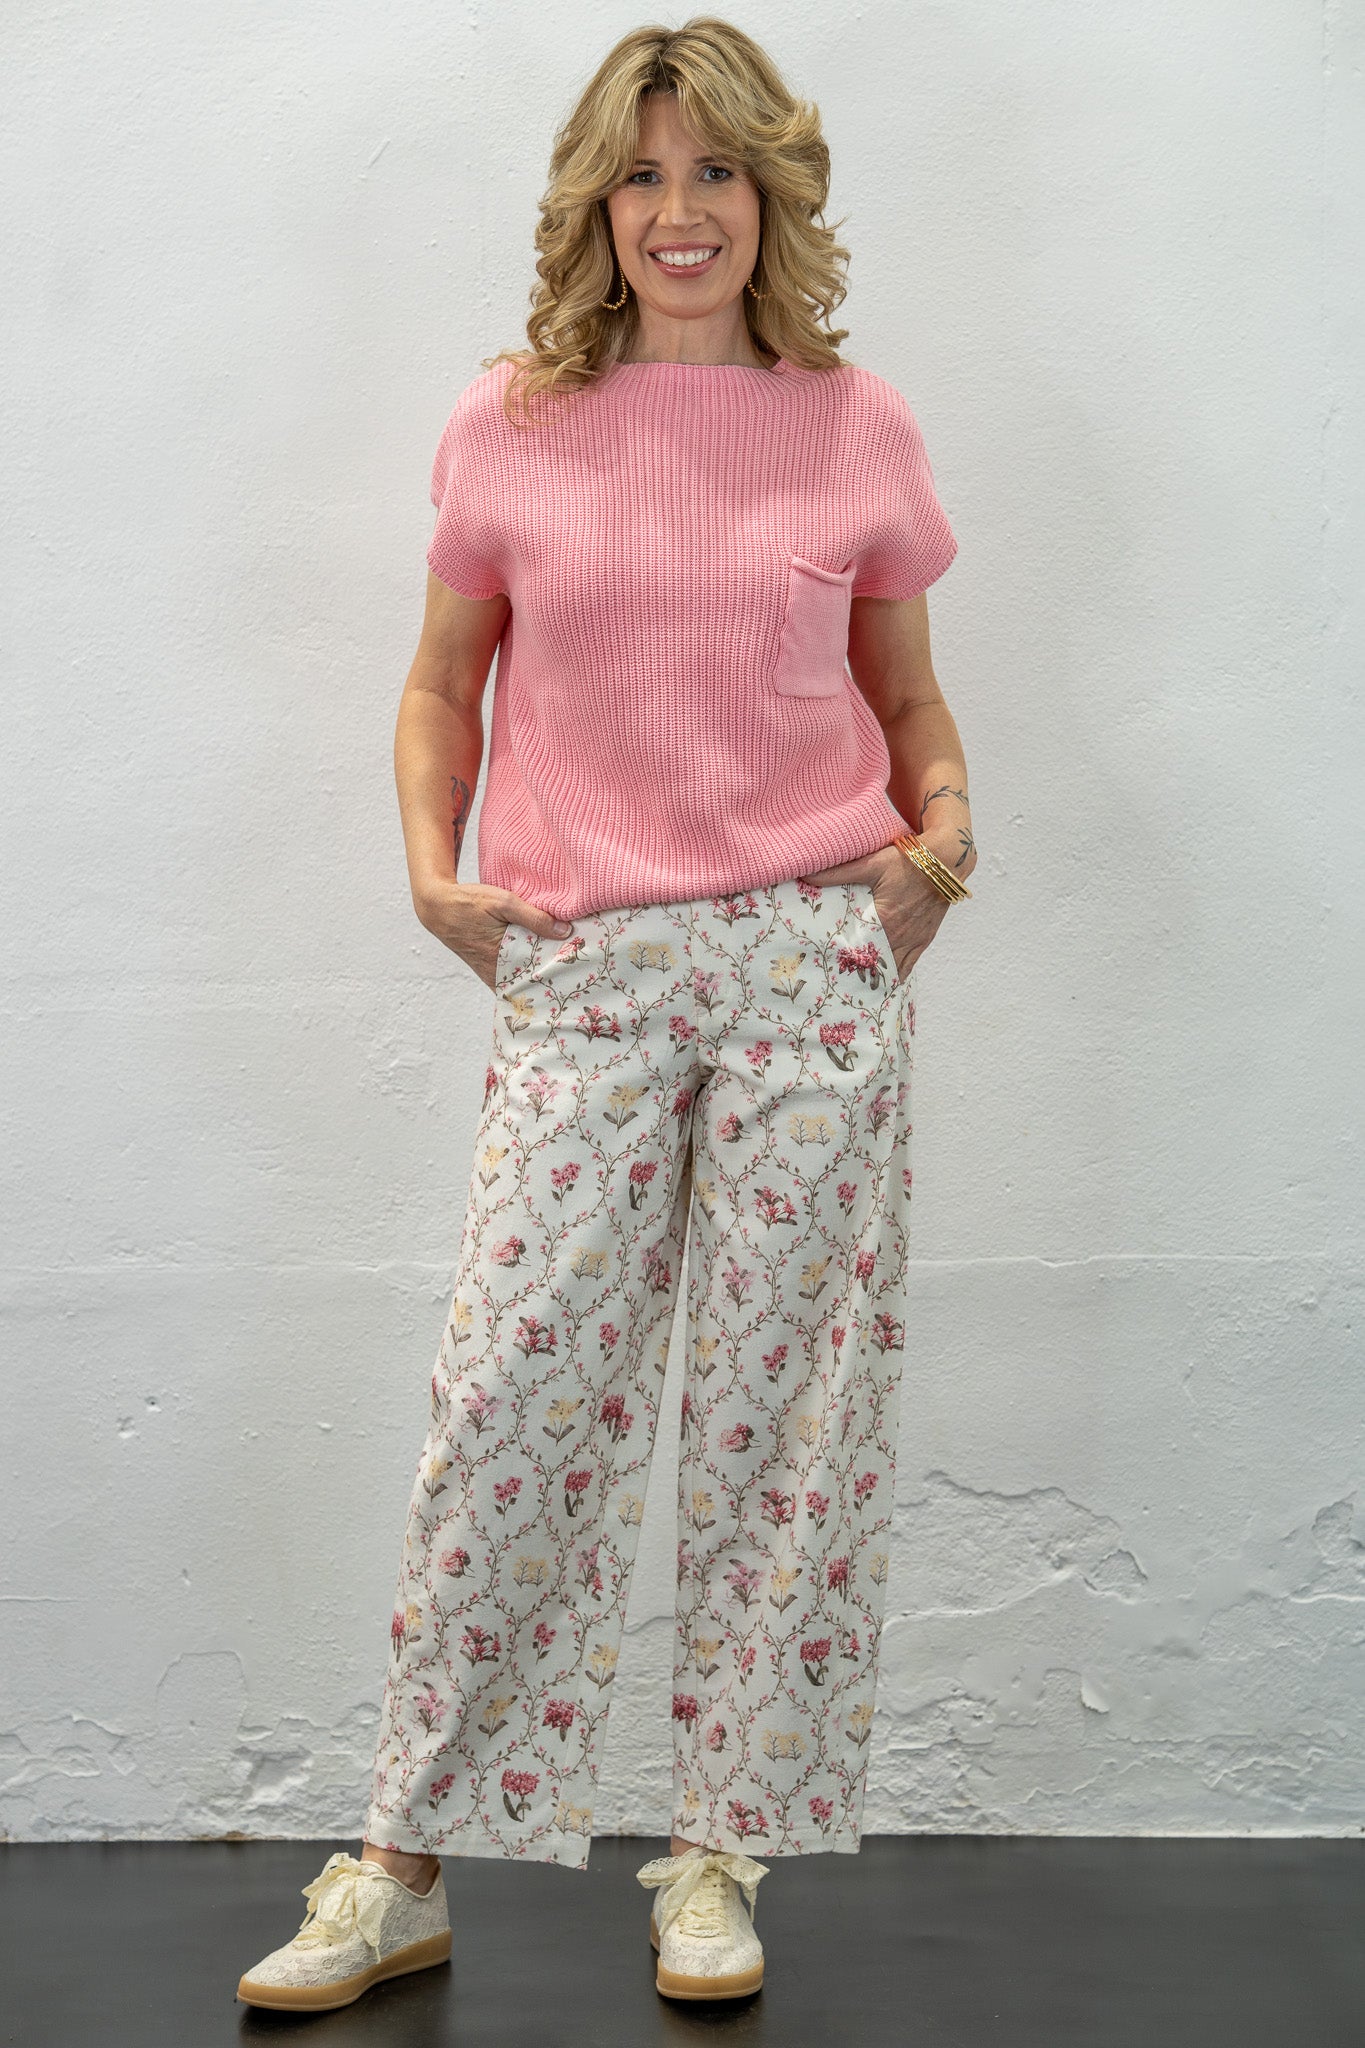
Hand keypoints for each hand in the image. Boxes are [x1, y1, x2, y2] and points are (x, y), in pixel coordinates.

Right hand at [412, 880, 572, 990]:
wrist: (438, 908)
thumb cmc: (469, 903)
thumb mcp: (502, 902)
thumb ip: (534, 916)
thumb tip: (565, 931)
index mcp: (502, 960)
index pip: (538, 976)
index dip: (561, 975)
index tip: (581, 973)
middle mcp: (497, 973)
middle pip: (533, 983)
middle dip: (555, 979)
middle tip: (581, 974)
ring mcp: (491, 974)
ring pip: (523, 982)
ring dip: (542, 977)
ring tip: (568, 971)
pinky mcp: (488, 970)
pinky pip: (512, 979)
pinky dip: (527, 975)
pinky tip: (544, 967)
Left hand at [802, 842, 948, 982]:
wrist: (945, 860)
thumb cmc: (907, 860)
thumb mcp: (871, 864)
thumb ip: (837, 872)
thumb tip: (805, 875)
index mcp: (885, 921)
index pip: (860, 952)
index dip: (845, 965)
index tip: (830, 974)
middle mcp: (901, 936)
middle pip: (876, 966)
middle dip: (859, 976)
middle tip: (840, 987)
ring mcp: (915, 940)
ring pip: (894, 970)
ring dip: (878, 978)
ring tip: (859, 990)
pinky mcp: (925, 939)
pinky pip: (910, 965)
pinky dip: (897, 975)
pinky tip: (886, 982)